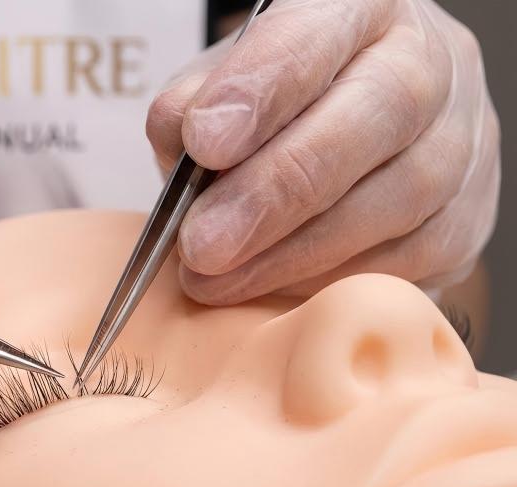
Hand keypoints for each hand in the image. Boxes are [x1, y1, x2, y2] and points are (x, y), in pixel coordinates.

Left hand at [147, 0, 499, 304]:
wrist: (343, 124)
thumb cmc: (273, 102)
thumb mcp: (219, 82)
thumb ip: (193, 103)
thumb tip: (184, 138)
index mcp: (362, 8)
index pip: (318, 35)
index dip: (261, 91)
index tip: (203, 143)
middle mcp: (432, 61)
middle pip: (374, 118)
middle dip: (276, 192)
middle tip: (202, 245)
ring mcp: (465, 139)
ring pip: (401, 200)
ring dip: (296, 254)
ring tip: (216, 279)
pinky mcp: (470, 215)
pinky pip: (417, 259)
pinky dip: (335, 280)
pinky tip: (274, 290)